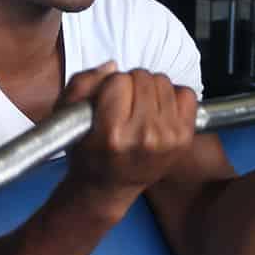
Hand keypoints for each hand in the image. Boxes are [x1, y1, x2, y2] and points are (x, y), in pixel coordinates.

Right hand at [61, 64, 198, 216]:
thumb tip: (113, 67)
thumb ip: (83, 83)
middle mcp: (144, 136)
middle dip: (131, 85)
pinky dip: (173, 97)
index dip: (110, 86)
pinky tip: (159, 111)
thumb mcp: (66, 116)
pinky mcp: (184, 139)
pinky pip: (187, 94)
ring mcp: (168, 138)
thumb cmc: (86, 150)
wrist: (108, 187)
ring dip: (151, 89)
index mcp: (112, 133)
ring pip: (164, 81)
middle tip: (123, 104)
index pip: (118, 80)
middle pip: (143, 77)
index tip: (106, 101)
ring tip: (140, 108)